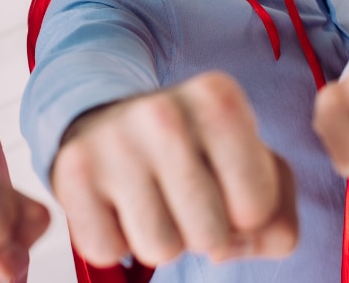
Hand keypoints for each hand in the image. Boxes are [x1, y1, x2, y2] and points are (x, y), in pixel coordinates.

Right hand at [51, 71, 296, 267]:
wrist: (107, 121)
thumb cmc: (194, 153)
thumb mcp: (254, 168)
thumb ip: (277, 220)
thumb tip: (225, 250)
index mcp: (219, 98)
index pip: (256, 208)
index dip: (243, 214)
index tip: (220, 181)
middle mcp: (163, 111)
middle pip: (210, 236)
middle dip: (201, 230)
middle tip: (180, 192)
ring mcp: (112, 139)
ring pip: (159, 250)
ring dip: (159, 238)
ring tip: (149, 197)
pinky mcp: (70, 171)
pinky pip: (108, 250)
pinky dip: (115, 240)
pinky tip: (115, 202)